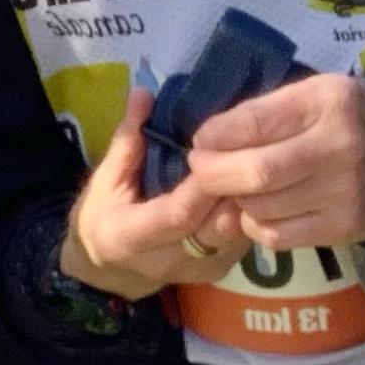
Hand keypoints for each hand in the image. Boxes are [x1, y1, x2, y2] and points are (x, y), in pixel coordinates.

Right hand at [60, 88, 242, 301]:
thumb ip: (127, 139)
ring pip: (234, 236)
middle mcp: (165, 262)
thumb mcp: (104, 177)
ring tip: (260, 164)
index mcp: (128, 238)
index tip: (217, 154)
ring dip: (249, 201)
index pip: (176, 216)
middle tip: (253, 153)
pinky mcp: (218, 271)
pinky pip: (241, 240)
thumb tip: (143, 93)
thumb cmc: (104, 213)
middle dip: (234, 192)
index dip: (201, 188)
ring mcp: (196, 271)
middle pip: (213, 228)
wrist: (109, 266)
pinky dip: (252, 212)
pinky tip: (258, 185)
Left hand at [179, 74, 364, 252]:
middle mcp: (338, 148)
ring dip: (235, 200)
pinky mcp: (345, 228)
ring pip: (263, 207)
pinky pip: (280, 236)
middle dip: (214, 173)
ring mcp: (343, 193)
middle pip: (257, 173)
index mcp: (328, 102)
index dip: (218, 135)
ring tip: (234, 187)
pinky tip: (259, 210)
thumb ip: (269, 110)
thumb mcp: (320, 92)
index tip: (201, 139)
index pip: (257, 122)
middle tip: (201, 168)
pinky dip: (257, 224)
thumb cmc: (357, 115)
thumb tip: (212, 137)